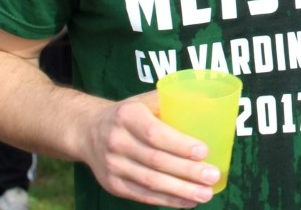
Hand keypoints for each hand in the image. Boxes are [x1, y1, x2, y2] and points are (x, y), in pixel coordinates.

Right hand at [81, 91, 220, 207]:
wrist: (88, 131)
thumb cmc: (129, 114)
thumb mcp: (144, 101)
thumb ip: (172, 101)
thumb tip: (211, 106)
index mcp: (127, 116)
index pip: (155, 134)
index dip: (180, 145)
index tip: (204, 152)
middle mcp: (116, 141)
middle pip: (156, 161)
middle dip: (187, 172)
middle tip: (212, 176)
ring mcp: (112, 166)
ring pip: (150, 182)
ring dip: (181, 191)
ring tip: (205, 194)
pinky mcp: (113, 185)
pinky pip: (143, 196)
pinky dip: (167, 200)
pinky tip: (187, 201)